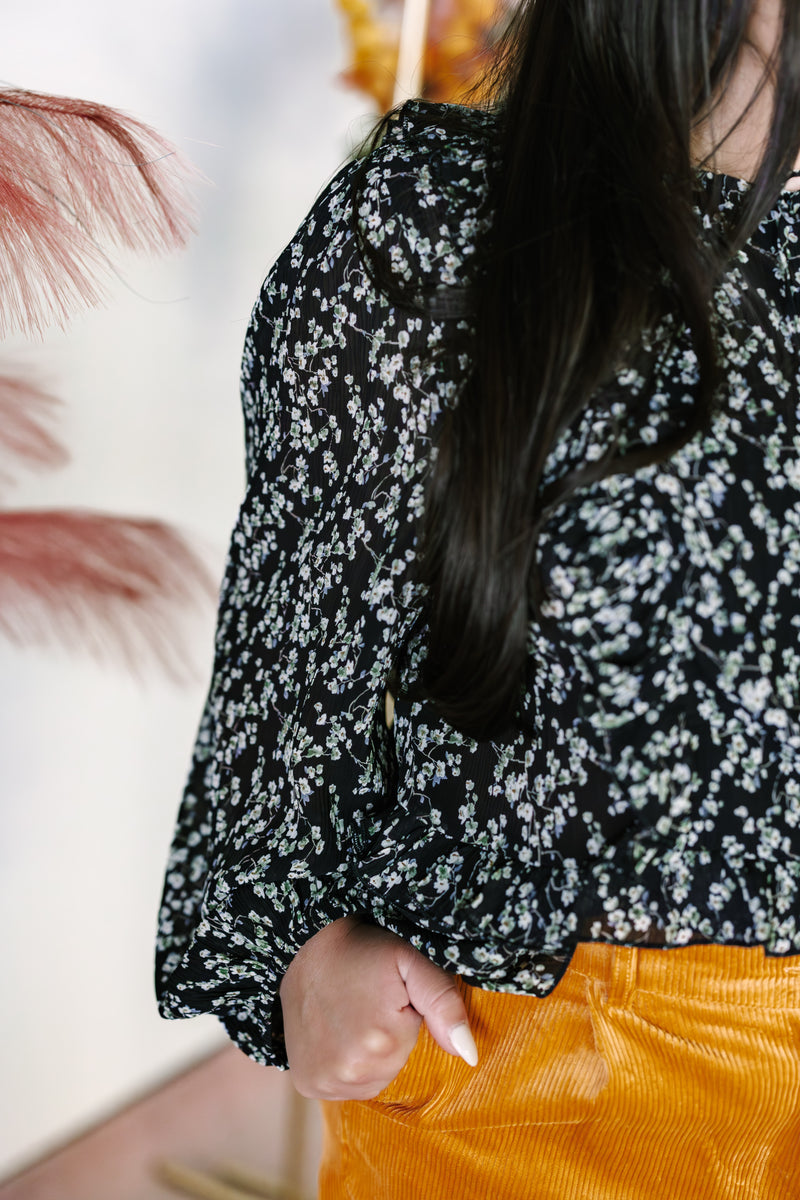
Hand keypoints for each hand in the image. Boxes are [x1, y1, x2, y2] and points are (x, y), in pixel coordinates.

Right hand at [279, 916, 477, 1099]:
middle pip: (392, 1066)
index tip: (385, 994)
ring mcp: (325, 1080)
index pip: (412, 1044)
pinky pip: (345, 1087)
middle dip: (386, 1037)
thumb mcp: (411, 962)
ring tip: (351, 1017)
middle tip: (366, 1003)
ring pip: (371, 1079)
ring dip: (367, 1054)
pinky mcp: (308, 1084)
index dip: (403, 1017)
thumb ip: (445, 1005)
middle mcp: (350, 1070)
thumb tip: (469, 1055)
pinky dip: (345, 1065)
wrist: (306, 946)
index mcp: (382, 1042)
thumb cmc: (364, 950)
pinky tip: (336, 1035)